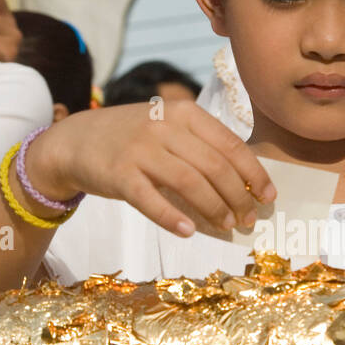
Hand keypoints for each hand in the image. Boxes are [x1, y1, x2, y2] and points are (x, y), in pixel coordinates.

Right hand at [25, 100, 275, 236]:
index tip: (268, 197)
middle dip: (238, 197)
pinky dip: (173, 218)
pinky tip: (190, 231)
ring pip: (189, 183)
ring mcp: (140, 150)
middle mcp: (164, 127)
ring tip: (227, 226)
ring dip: (214, 209)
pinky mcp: (119, 175)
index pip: (231, 145)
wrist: (76, 140)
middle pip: (215, 167)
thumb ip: (203, 145)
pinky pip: (151, 200)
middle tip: (248, 220)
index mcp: (184, 113)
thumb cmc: (133, 139)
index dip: (254, 174)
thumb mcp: (169, 127)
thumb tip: (246, 181)